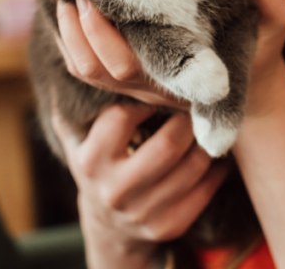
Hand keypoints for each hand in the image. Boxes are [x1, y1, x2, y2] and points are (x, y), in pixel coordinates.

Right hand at [52, 103, 229, 268]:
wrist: (109, 227)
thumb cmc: (98, 166)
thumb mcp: (76, 139)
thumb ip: (71, 103)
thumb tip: (69, 57)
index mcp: (91, 161)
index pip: (122, 116)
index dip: (146, 98)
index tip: (159, 91)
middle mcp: (114, 190)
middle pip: (167, 145)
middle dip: (187, 121)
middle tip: (196, 107)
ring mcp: (142, 213)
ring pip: (192, 168)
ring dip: (205, 143)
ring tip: (207, 127)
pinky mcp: (168, 227)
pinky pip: (205, 191)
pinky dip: (216, 169)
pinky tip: (214, 155)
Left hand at [55, 0, 284, 116]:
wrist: (249, 83)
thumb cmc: (259, 48)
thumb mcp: (276, 23)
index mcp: (184, 78)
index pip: (133, 65)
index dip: (106, 36)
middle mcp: (155, 87)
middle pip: (99, 68)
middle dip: (82, 29)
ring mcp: (137, 88)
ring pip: (85, 70)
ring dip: (69, 34)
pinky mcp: (126, 80)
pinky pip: (84, 67)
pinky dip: (70, 40)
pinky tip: (71, 7)